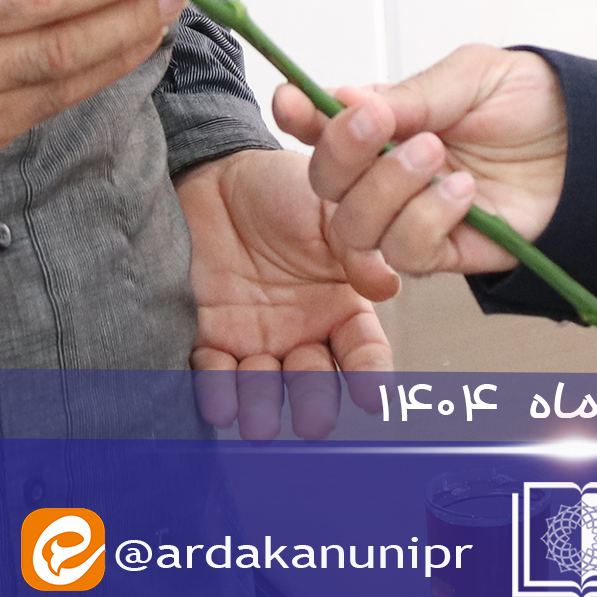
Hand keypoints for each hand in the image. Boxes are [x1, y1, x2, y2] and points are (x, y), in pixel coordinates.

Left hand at [179, 149, 391, 439]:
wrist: (215, 175)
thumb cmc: (279, 189)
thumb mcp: (328, 211)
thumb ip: (356, 249)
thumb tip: (387, 284)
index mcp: (339, 305)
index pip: (363, 350)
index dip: (370, 374)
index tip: (372, 397)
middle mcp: (301, 330)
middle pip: (313, 381)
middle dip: (313, 403)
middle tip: (312, 420)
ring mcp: (255, 338)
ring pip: (264, 388)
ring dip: (263, 407)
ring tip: (260, 421)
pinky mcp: (210, 337)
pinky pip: (214, 372)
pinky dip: (216, 390)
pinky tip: (221, 400)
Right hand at [274, 44, 568, 280]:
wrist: (592, 143)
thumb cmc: (533, 102)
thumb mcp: (470, 76)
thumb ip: (409, 96)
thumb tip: (343, 99)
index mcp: (387, 122)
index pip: (322, 126)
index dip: (300, 116)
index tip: (292, 103)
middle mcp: (389, 173)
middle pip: (326, 183)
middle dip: (343, 153)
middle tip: (382, 124)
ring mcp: (413, 214)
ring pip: (355, 227)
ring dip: (388, 188)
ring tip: (437, 154)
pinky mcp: (447, 250)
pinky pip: (408, 254)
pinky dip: (428, 219)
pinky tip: (463, 190)